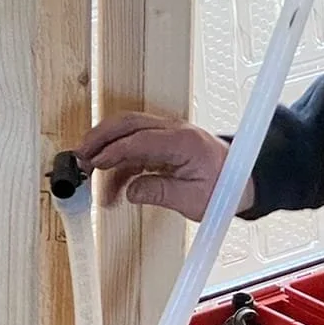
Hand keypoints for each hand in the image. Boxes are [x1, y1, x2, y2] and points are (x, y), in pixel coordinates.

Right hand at [77, 112, 242, 221]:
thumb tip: (131, 191)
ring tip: (87, 170)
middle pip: (128, 124)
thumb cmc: (225, 188)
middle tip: (79, 158)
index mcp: (184, 141)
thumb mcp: (194, 200)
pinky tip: (109, 182)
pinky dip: (119, 161)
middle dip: (99, 138)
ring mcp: (168, 134)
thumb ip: (160, 192)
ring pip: (127, 132)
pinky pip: (135, 146)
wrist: (243, 180)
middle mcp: (174, 131)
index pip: (141, 139)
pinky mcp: (163, 143)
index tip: (95, 163)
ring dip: (105, 148)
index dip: (114, 151)